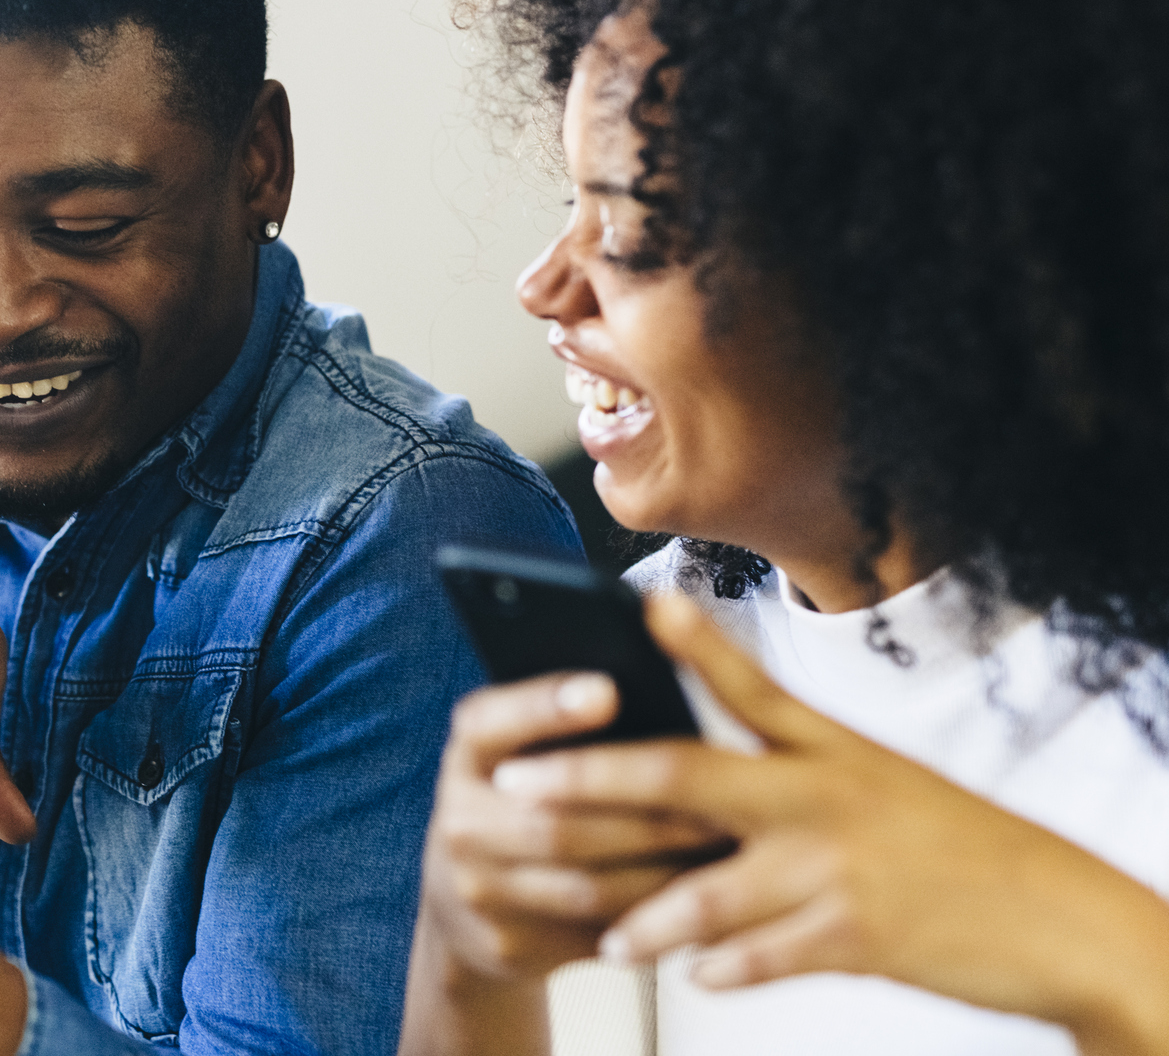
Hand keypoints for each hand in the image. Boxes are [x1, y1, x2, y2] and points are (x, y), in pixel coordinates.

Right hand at [419, 666, 725, 982]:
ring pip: (588, 886)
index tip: (608, 690)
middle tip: (720, 806)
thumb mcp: (522, 749)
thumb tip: (654, 691)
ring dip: (664, 874)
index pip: (496, 721)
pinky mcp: (507, 944)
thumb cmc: (523, 798)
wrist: (463, 900)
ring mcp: (478, 890)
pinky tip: (697, 903)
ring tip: (722, 858)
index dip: (549, 707)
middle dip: (648, 816)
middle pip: (559, 821)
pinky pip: (597, 934)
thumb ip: (566, 725)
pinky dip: (653, 919)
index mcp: (469, 752)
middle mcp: (460, 819)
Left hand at [490, 592, 1168, 1054]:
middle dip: (590, 780)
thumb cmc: (952, 843)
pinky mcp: (855, 937)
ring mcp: (833, 867)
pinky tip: (695, 974)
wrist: (1058, 915)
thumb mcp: (876, 780)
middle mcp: (821, 796)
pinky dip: (723, 968)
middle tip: (517, 787)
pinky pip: (761, 956)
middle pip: (682, 776)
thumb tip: (692, 773)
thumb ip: (791, 768)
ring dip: (643, 915)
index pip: (744, 682)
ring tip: (607, 936)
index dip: (688, 641)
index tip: (631, 601)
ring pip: (703, 888)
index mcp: (827, 748)